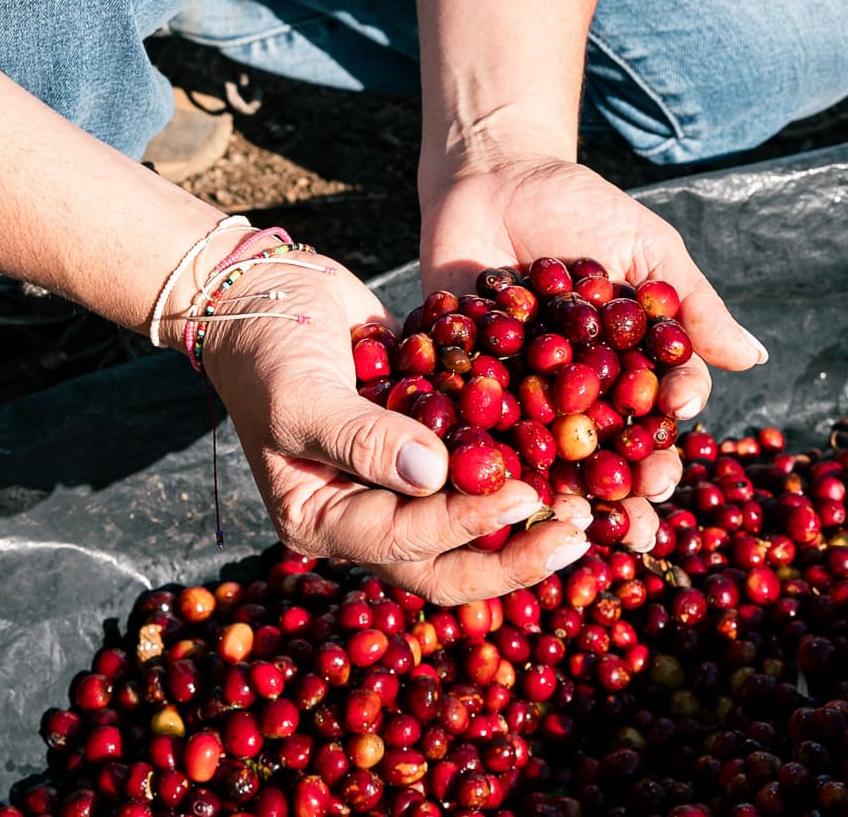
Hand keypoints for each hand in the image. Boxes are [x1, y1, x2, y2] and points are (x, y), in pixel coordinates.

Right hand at [199, 251, 591, 602]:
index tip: (525, 496)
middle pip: (448, 558)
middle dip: (516, 551)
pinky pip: (475, 463)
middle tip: (580, 530)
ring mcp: (395, 478)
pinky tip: (569, 448)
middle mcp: (363, 513)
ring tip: (587, 502)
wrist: (261, 289)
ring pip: (470, 519)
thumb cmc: (264, 346)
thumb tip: (436, 478)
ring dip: (528, 516)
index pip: (406, 545)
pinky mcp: (423, 437)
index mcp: (323, 521)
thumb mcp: (300, 395)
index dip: (468, 528)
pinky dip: (518, 460)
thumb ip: (363, 439)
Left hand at [419, 151, 768, 544]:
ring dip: (556, 494)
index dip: (666, 439)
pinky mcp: (459, 384)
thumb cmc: (581, 207)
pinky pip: (469, 423)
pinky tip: (489, 478)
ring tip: (567, 521)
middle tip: (630, 515)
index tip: (672, 443)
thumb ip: (693, 304)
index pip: (655, 417)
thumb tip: (756, 357)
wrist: (493, 175)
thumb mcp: (645, 248)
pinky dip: (479, 450)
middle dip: (620, 490)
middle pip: (603, 454)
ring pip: (540, 455)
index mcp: (627, 371)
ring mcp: (516, 394)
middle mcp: (575, 394)